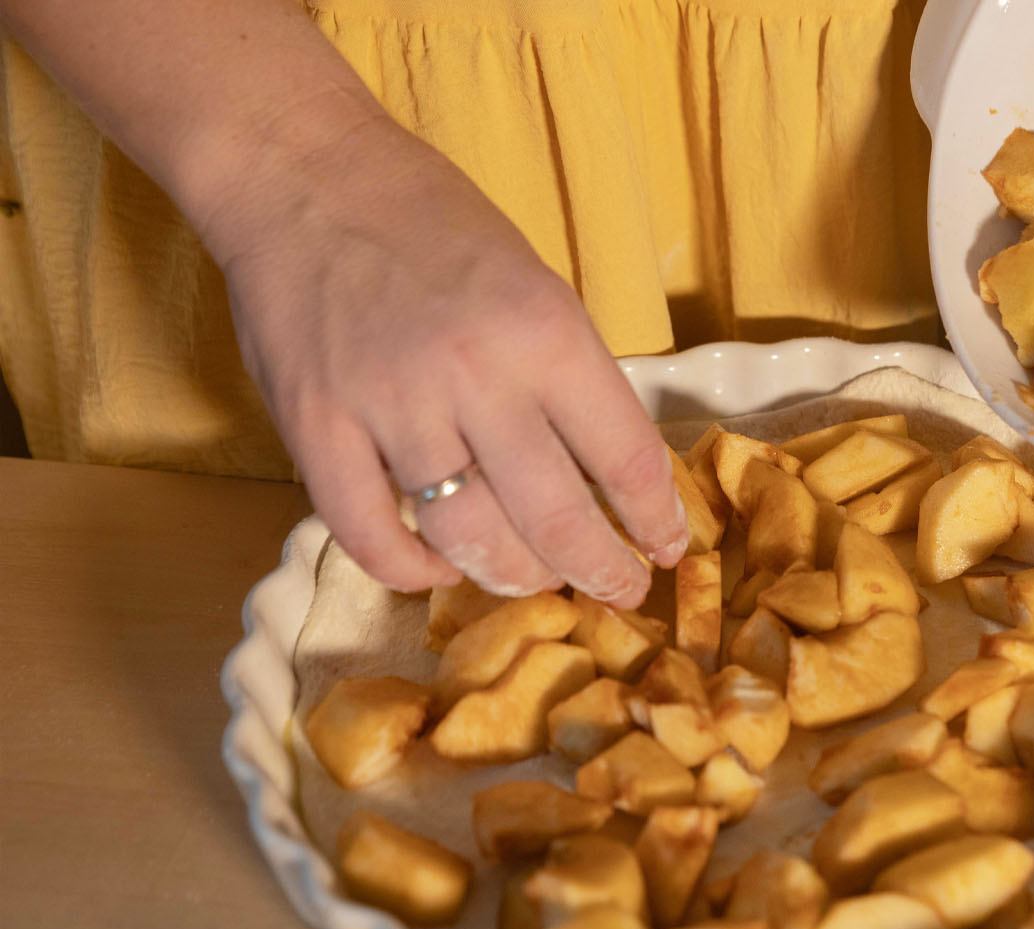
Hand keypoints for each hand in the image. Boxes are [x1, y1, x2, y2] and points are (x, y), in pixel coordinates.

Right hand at [202, 108, 687, 606]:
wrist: (304, 172)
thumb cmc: (433, 225)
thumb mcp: (536, 285)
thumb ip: (569, 377)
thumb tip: (612, 476)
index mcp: (544, 333)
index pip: (625, 458)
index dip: (657, 520)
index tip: (668, 549)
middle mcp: (474, 375)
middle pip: (556, 519)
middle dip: (601, 571)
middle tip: (619, 590)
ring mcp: (389, 406)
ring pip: (469, 539)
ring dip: (514, 576)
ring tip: (535, 578)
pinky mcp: (315, 427)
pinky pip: (368, 535)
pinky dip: (409, 568)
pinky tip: (436, 565)